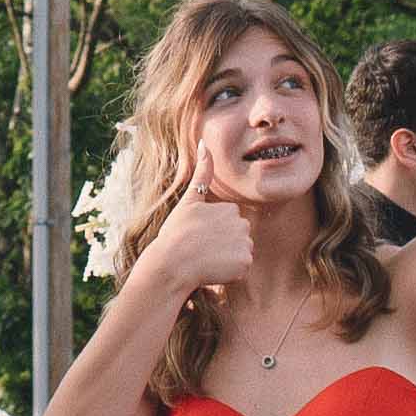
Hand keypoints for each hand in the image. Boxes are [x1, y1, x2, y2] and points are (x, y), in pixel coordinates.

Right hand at [127, 182, 257, 308]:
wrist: (171, 264)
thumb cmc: (175, 234)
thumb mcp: (188, 201)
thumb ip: (201, 173)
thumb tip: (203, 142)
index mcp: (229, 209)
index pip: (229, 224)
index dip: (213, 233)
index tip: (198, 236)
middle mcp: (241, 224)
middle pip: (238, 238)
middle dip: (224, 245)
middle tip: (201, 249)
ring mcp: (244, 243)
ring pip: (240, 253)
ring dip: (227, 259)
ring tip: (206, 260)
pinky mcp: (245, 262)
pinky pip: (241, 269)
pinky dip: (230, 273)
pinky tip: (213, 270)